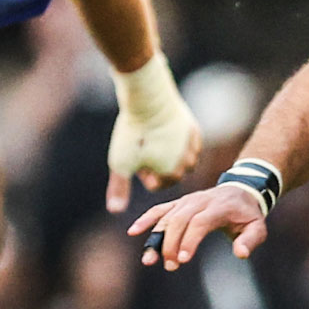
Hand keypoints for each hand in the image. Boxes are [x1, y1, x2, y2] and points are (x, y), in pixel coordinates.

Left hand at [104, 96, 200, 211]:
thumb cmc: (133, 133)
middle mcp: (188, 163)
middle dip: (156, 164)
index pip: (154, 184)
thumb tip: (114, 211)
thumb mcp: (120, 163)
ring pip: (179, 158)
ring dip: (167, 153)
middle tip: (143, 146)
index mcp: (171, 175)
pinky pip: (185, 142)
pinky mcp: (194, 130)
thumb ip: (118, 189)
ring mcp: (193, 146)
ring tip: (152, 139)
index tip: (135, 155)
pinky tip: (162, 129)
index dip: (141, 171)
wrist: (148, 98)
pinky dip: (175, 139)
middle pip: (168, 172)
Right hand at [126, 184, 265, 270]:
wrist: (241, 190)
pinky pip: (159, 210)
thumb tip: (240, 253)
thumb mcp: (258, 227)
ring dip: (156, 239)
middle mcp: (199, 201)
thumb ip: (250, 240)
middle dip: (171, 244)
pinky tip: (133, 232)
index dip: (189, 240)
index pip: (199, 222)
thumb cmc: (248, 214)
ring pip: (167, 217)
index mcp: (219, 207)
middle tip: (170, 265)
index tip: (183, 260)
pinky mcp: (178, 203)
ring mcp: (187, 200)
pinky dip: (146, 219)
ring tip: (148, 260)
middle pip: (179, 220)